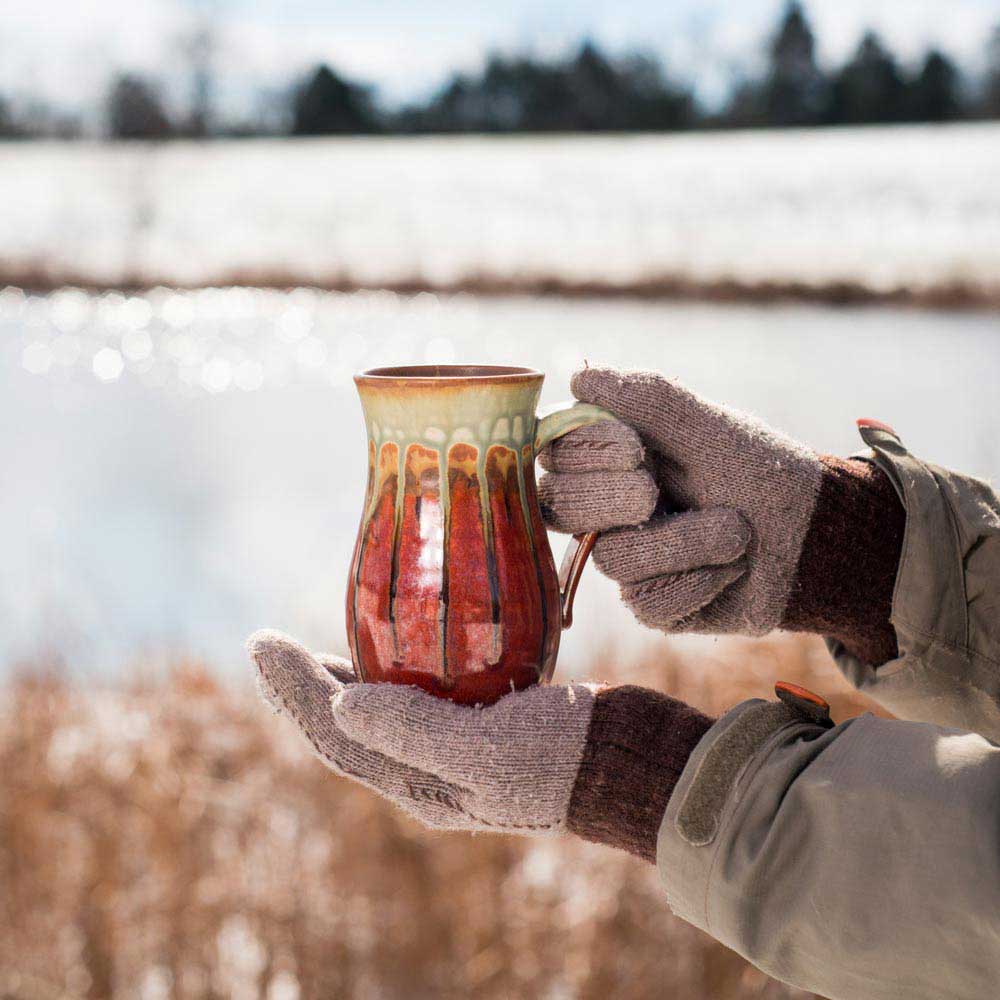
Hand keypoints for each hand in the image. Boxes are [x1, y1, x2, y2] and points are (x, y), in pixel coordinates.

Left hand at [249, 630, 595, 832]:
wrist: (631, 762)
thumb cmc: (566, 756)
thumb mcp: (489, 750)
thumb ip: (415, 732)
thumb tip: (343, 706)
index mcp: (420, 787)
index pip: (336, 736)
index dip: (292, 690)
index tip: (261, 642)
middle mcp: (427, 775)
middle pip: (345, 730)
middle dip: (301, 687)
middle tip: (267, 643)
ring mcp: (452, 754)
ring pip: (375, 717)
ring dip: (337, 682)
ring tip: (307, 651)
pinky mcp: (479, 728)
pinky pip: (413, 703)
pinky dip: (387, 676)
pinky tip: (387, 651)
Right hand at [538, 366, 903, 662]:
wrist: (814, 534)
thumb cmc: (758, 470)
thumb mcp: (710, 428)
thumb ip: (649, 400)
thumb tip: (579, 378)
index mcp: (612, 458)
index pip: (555, 453)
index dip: (581, 453)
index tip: (633, 447)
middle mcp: (608, 509)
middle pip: (561, 508)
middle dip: (612, 499)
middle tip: (655, 491)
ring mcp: (629, 558)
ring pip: (614, 559)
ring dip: (684, 542)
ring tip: (737, 530)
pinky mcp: (654, 604)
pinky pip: (649, 601)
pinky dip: (699, 581)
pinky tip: (733, 568)